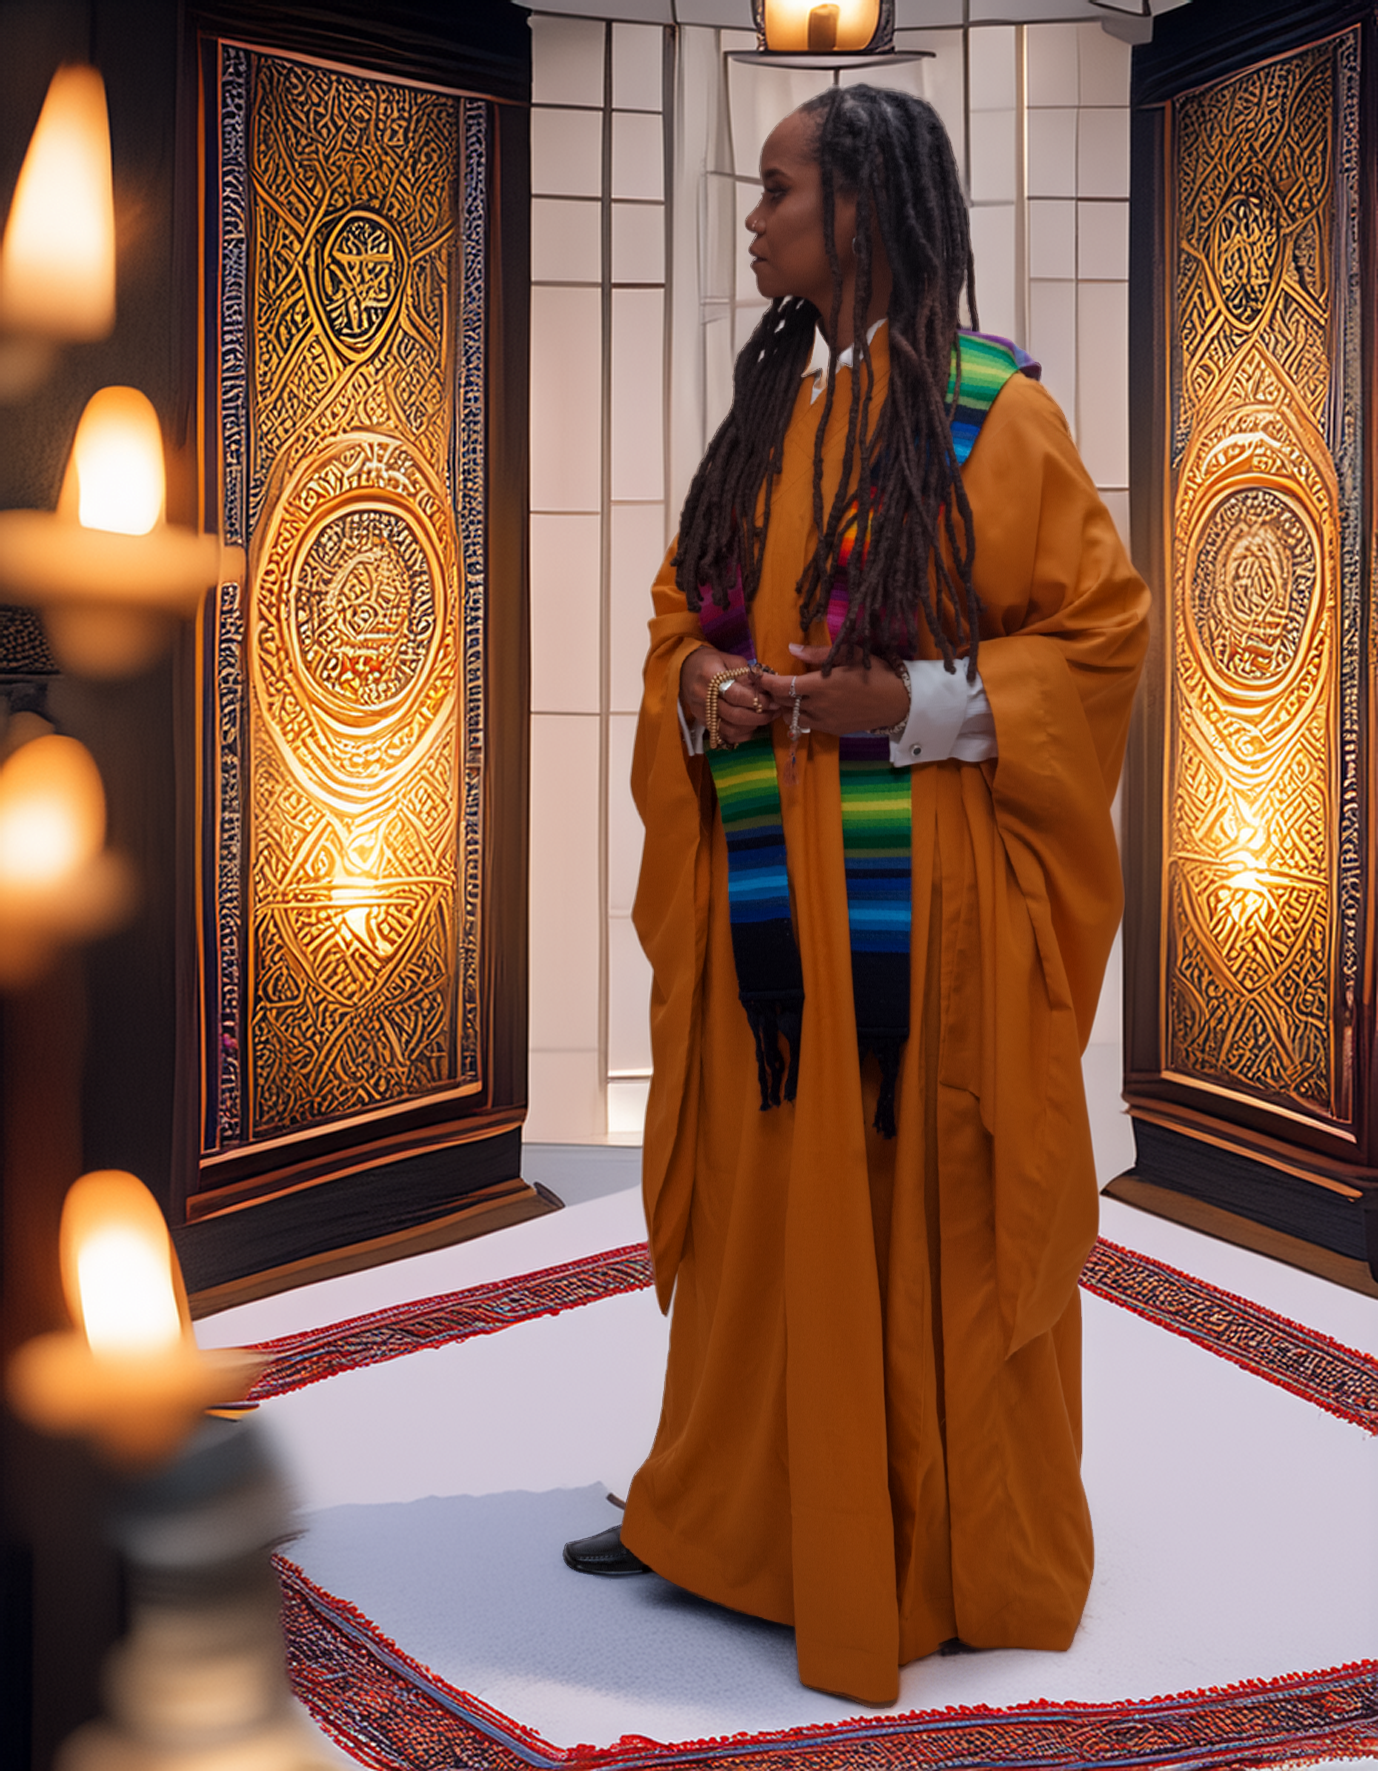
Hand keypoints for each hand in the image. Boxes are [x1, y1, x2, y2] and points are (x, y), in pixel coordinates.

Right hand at [680, 646, 781, 746]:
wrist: (685, 669)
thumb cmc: (710, 661)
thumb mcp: (729, 659)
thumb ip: (746, 674)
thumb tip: (765, 688)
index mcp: (710, 677)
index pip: (736, 695)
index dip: (756, 700)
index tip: (772, 701)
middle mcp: (703, 698)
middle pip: (734, 715)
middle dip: (758, 717)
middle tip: (774, 712)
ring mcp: (701, 713)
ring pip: (729, 729)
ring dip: (751, 727)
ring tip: (765, 719)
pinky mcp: (702, 722)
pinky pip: (724, 735)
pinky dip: (740, 735)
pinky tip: (750, 727)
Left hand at [757, 645, 907, 737]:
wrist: (898, 702)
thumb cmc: (875, 672)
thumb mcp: (848, 655)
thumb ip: (817, 654)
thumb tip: (791, 649)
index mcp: (821, 686)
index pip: (783, 687)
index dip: (767, 682)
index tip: (759, 675)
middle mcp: (819, 707)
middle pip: (783, 703)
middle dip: (773, 694)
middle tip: (770, 683)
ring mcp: (824, 722)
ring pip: (792, 717)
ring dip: (786, 707)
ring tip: (788, 695)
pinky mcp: (832, 731)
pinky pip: (807, 725)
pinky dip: (800, 716)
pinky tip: (806, 705)